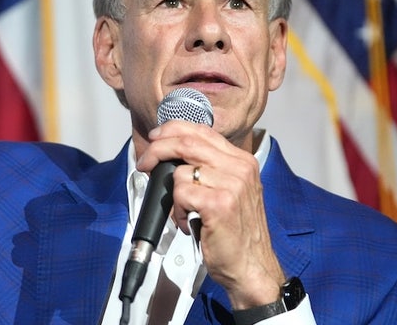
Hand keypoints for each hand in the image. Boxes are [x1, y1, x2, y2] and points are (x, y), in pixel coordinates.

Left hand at [138, 121, 284, 308]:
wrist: (252, 266)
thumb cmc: (236, 233)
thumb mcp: (229, 191)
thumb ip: (209, 169)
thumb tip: (172, 155)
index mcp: (242, 161)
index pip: (201, 131)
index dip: (172, 130)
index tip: (156, 138)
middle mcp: (239, 168)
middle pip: (187, 142)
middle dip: (157, 149)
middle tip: (145, 163)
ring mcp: (231, 185)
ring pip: (180, 172)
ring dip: (173, 195)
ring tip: (184, 211)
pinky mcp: (219, 204)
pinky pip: (181, 193)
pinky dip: (177, 210)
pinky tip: (188, 221)